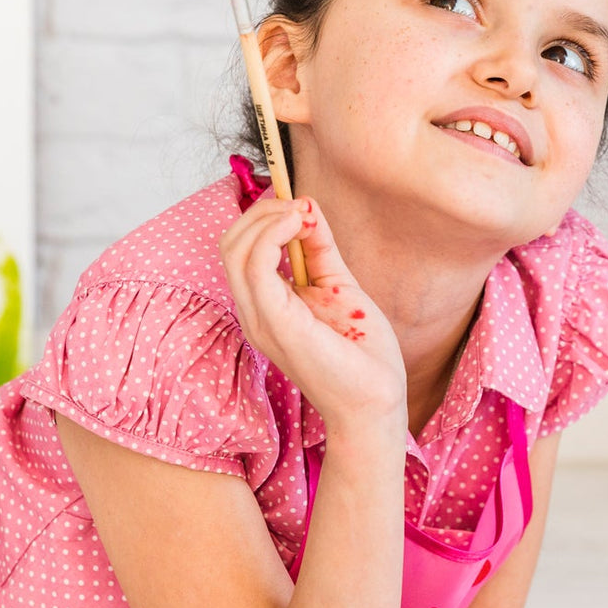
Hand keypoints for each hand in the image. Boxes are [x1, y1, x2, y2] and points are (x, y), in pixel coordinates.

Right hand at [219, 196, 405, 425]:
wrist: (376, 401)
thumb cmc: (361, 354)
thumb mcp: (338, 286)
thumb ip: (320, 248)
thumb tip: (308, 206)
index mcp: (265, 306)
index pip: (240, 250)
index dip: (265, 217)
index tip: (304, 207)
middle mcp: (255, 313)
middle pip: (230, 244)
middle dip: (262, 212)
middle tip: (301, 206)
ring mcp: (261, 319)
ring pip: (235, 250)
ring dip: (269, 218)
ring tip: (303, 214)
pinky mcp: (277, 323)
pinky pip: (255, 267)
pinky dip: (274, 235)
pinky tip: (301, 225)